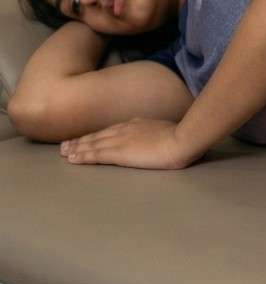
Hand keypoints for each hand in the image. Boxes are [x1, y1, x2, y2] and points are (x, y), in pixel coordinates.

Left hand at [59, 118, 200, 170]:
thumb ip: (158, 133)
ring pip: (93, 144)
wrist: (183, 139)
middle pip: (98, 135)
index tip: (86, 138)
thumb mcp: (168, 130)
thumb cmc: (182, 137)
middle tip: (65, 145)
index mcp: (137, 124)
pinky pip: (95, 154)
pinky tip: (72, 159)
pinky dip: (82, 156)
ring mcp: (121, 140)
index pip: (111, 130)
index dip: (97, 134)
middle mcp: (125, 129)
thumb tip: (158, 136)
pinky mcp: (119, 153)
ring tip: (64, 152)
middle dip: (81, 140)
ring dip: (77, 148)